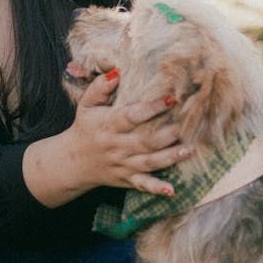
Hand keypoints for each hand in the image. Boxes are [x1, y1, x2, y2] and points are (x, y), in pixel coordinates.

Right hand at [62, 69, 192, 195]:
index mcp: (108, 125)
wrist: (72, 162)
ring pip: (149, 162)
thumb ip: (99, 87)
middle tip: (187, 125)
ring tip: (190, 150)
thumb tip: (117, 72)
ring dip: (171, 158)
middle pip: (145, 141)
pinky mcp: (126, 178)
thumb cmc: (85, 128)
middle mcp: (117, 146)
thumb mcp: (86, 105)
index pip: (131, 116)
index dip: (152, 108)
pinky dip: (156, 189)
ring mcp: (123, 164)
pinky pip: (142, 185)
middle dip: (168, 134)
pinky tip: (171, 191)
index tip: (171, 99)